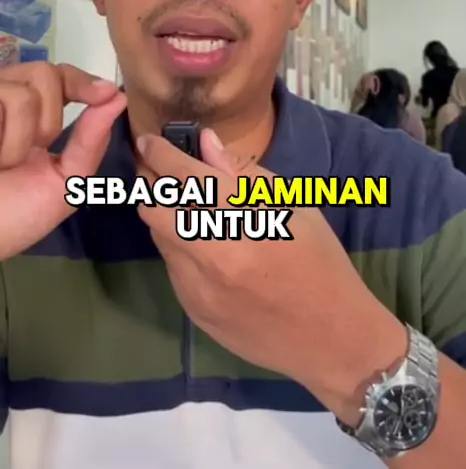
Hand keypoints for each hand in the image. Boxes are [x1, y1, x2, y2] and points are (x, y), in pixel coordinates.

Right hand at [0, 62, 125, 259]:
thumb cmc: (15, 216)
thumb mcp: (65, 183)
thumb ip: (91, 141)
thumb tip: (118, 97)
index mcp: (32, 116)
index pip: (61, 76)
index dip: (83, 80)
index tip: (106, 95)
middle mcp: (5, 100)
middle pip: (46, 73)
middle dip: (52, 118)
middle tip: (37, 150)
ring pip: (25, 92)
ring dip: (24, 138)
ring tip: (6, 162)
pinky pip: (5, 99)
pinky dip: (8, 139)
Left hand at [137, 130, 406, 420]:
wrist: (331, 340)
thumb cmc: (321, 264)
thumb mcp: (296, 208)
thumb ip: (246, 176)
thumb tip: (206, 144)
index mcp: (244, 225)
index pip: (187, 178)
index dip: (160, 154)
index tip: (148, 140)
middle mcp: (212, 256)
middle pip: (153, 208)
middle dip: (149, 183)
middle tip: (156, 170)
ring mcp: (198, 288)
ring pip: (158, 236)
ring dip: (163, 214)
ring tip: (185, 204)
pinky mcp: (193, 311)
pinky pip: (172, 266)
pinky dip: (178, 246)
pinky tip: (203, 245)